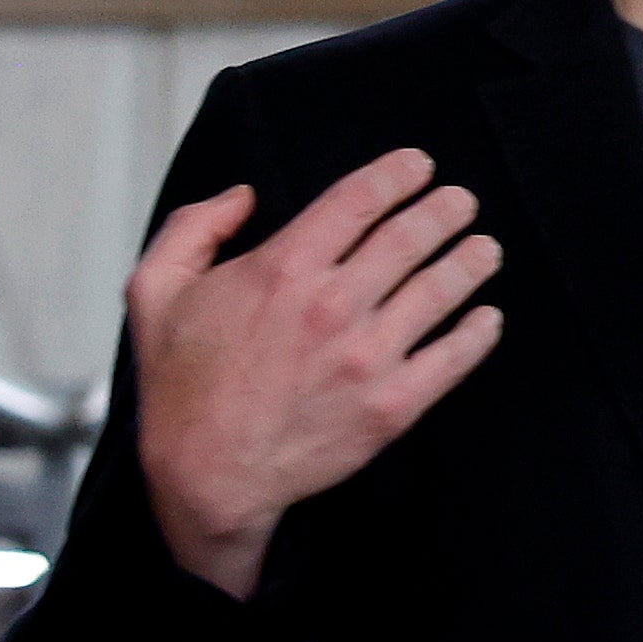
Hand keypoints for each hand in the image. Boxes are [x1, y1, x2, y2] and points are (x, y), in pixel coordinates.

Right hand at [125, 148, 504, 597]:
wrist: (206, 476)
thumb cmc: (181, 387)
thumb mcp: (156, 292)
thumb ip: (193, 229)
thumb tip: (243, 195)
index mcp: (282, 270)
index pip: (359, 200)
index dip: (398, 174)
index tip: (419, 165)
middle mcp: (333, 306)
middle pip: (411, 237)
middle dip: (445, 211)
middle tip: (462, 202)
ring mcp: (369, 356)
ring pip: (441, 290)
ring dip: (471, 260)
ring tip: (484, 248)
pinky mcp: (392, 404)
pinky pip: (454, 358)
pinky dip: (478, 332)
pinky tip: (487, 317)